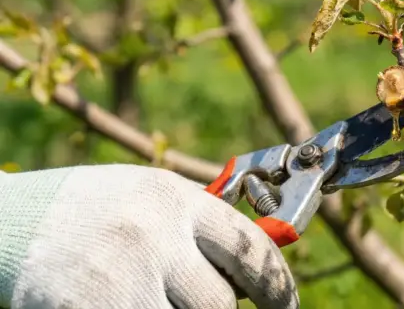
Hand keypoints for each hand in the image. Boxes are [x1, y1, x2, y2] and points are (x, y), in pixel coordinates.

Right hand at [0, 164, 297, 308]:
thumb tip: (259, 265)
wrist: (13, 220)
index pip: (252, 248)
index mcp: (177, 201)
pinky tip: (136, 306)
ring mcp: (118, 279)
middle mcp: (152, 237)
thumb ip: (203, 227)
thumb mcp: (155, 198)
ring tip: (165, 299)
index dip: (278, 287)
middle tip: (218, 308)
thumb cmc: (97, 209)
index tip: (285, 306)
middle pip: (218, 303)